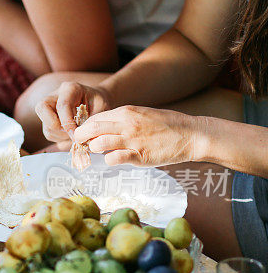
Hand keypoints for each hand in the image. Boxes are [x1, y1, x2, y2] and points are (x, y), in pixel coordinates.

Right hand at [35, 82, 112, 143]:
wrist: (96, 104)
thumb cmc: (99, 105)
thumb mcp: (101, 109)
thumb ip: (90, 121)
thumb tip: (79, 136)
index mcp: (70, 89)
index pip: (62, 105)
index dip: (68, 123)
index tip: (77, 135)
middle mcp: (55, 96)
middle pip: (42, 108)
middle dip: (56, 126)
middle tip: (71, 133)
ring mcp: (49, 107)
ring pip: (46, 125)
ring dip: (61, 134)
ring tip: (76, 133)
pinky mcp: (47, 119)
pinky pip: (49, 133)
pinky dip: (60, 138)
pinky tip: (71, 133)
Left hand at [73, 105, 204, 166]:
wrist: (191, 134)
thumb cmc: (166, 125)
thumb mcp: (141, 114)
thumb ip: (122, 119)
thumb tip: (102, 127)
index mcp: (125, 112)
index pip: (94, 118)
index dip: (85, 128)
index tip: (84, 135)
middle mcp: (126, 124)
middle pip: (91, 129)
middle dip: (81, 137)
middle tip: (82, 144)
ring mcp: (132, 140)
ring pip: (98, 144)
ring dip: (95, 149)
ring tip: (101, 151)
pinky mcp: (139, 155)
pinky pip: (113, 159)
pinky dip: (110, 160)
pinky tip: (116, 159)